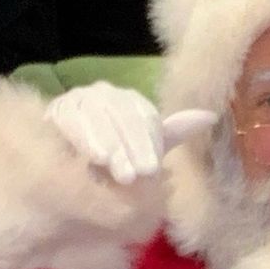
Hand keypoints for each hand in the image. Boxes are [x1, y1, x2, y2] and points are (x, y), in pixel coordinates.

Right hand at [44, 84, 212, 186]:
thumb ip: (172, 132)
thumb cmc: (113, 161)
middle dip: (132, 146)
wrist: (70, 170)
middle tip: (138, 176)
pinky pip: (73, 118)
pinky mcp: (59, 108)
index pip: (144, 115)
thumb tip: (210, 116)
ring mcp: (81, 97)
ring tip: (119, 171)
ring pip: (100, 116)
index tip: (151, 171)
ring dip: (112, 145)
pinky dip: (86, 137)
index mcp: (130, 100)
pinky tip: (96, 157)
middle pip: (123, 114)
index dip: (148, 142)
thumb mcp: (144, 149)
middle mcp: (106, 92)